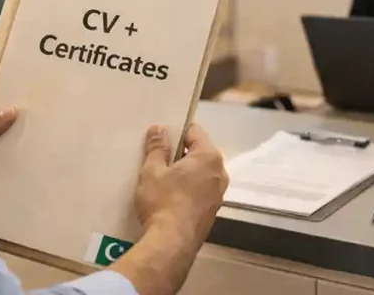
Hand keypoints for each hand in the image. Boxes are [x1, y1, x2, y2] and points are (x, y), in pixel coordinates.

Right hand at [134, 123, 228, 245]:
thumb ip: (157, 147)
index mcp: (209, 157)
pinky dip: (188, 187)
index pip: (194, 131)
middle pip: (199, 152)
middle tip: (157, 157)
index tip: (160, 138)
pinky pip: (201, 189)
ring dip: (184, 171)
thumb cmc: (162, 201)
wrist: (171, 243)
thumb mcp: (153, 171)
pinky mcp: (212, 211)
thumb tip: (158, 129)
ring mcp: (219, 194)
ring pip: (200, 172)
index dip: (176, 131)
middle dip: (180, 152)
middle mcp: (220, 173)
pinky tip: (170, 196)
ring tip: (161, 177)